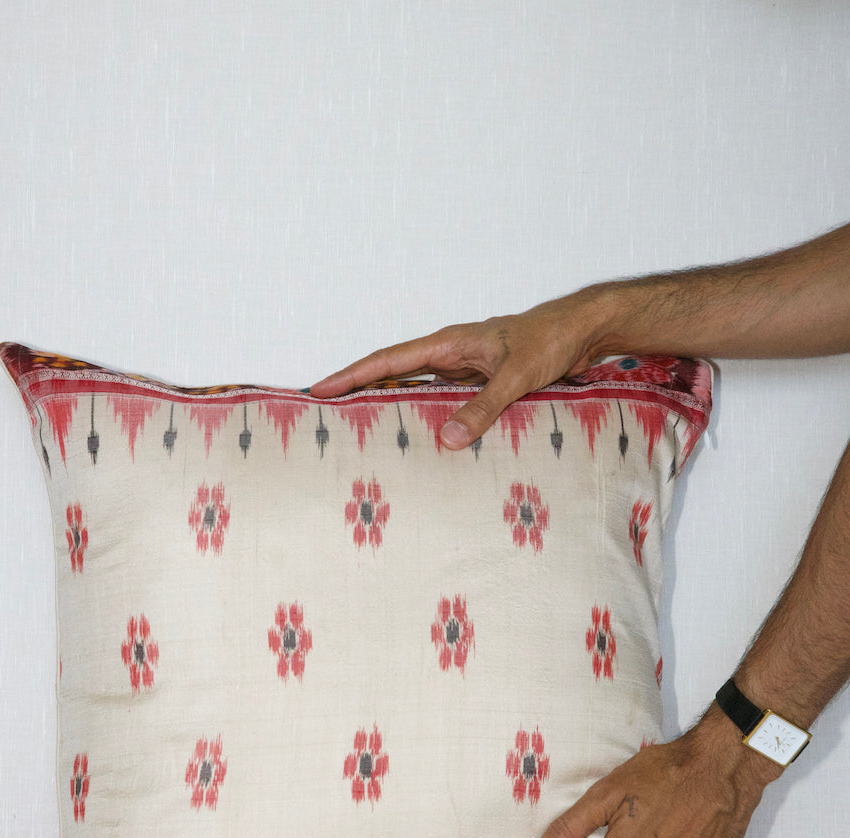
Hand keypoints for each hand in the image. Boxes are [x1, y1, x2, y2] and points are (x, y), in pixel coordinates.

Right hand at [310, 294, 601, 448]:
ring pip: (415, 387)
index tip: (321, 390)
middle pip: (392, 372)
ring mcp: (464, 368)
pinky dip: (426, 415)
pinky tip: (419, 435)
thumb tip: (447, 440)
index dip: (352, 375)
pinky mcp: (480, 382)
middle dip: (358, 389)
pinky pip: (442, 399)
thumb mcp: (515, 377)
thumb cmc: (551, 341)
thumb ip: (483, 408)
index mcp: (449, 343)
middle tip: (326, 412)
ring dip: (390, 403)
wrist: (583, 330)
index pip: (388, 359)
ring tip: (360, 427)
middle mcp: (450, 353)